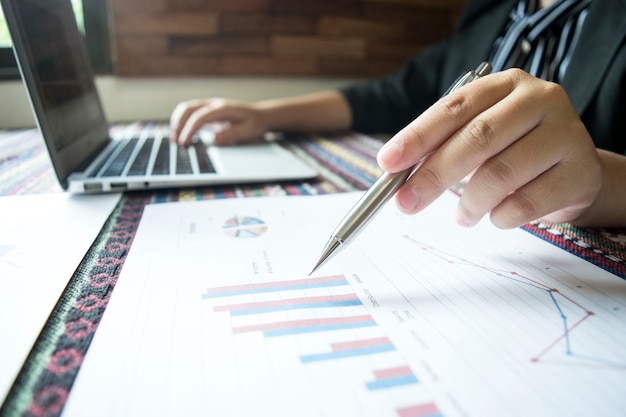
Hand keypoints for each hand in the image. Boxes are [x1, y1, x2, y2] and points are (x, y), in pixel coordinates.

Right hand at [169, 98, 268, 145]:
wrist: (260, 115)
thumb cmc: (255, 122)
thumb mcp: (249, 130)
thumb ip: (232, 134)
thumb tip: (215, 138)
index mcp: (223, 108)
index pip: (200, 116)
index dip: (190, 129)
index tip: (184, 142)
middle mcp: (214, 104)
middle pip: (188, 108)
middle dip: (178, 124)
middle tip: (175, 141)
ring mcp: (210, 107)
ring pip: (187, 108)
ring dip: (177, 122)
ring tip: (175, 139)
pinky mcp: (208, 112)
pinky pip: (191, 114)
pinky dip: (182, 122)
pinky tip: (182, 135)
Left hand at [377, 68, 602, 227]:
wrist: (574, 169)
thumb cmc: (515, 150)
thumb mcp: (480, 137)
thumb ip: (442, 148)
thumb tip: (395, 175)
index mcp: (506, 84)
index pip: (455, 106)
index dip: (418, 135)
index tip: (387, 162)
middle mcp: (540, 100)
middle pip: (477, 138)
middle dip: (433, 174)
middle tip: (406, 203)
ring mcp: (566, 133)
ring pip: (500, 174)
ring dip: (469, 203)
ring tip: (462, 216)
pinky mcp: (581, 172)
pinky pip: (526, 203)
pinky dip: (499, 217)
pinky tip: (495, 217)